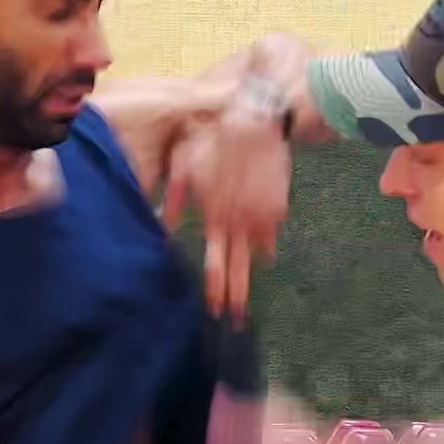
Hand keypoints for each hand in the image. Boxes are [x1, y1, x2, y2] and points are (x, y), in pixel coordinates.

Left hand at [164, 107, 291, 315]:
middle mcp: (240, 223)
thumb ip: (175, 199)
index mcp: (216, 217)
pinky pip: (271, 233)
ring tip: (247, 295)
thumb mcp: (184, 166)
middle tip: (237, 321)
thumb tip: (165, 226)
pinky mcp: (278, 206)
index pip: (216, 263)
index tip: (216, 311)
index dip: (216, 289)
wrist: (255, 122)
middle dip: (238, 296)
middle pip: (240, 268)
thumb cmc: (213, 138)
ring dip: (251, 273)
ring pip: (257, 253)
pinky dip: (266, 244)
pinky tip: (262, 254)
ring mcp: (263, 216)